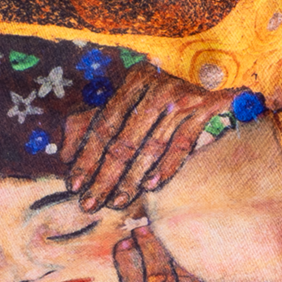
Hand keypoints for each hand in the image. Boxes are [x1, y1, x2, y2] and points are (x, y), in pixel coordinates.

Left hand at [64, 61, 246, 211]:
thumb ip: (91, 121)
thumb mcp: (127, 100)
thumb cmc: (164, 94)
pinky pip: (182, 146)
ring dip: (132, 179)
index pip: (104, 125)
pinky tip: (150, 186)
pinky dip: (166, 168)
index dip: (87, 156)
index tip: (75, 184)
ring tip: (116, 202)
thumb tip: (64, 153)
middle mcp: (158, 86)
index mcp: (135, 79)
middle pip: (125, 139)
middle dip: (105, 176)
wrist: (218, 78)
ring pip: (151, 147)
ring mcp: (183, 98)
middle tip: (90, 203)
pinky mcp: (205, 109)